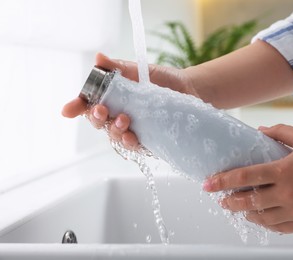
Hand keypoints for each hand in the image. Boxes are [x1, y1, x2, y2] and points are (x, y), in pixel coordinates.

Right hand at [62, 53, 196, 148]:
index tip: (69, 110)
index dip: (77, 107)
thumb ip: (119, 68)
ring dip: (114, 131)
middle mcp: (119, 115)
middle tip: (103, 111)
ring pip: (114, 137)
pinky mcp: (148, 140)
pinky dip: (131, 143)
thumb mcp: (140, 71)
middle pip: (99, 123)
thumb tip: (99, 58)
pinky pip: (135, 147)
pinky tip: (132, 138)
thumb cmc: (163, 80)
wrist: (190, 89)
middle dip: (97, 118)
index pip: (90, 104)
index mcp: (113, 98)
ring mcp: (133, 129)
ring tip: (124, 121)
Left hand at [203, 124, 292, 233]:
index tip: (208, 184)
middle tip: (221, 200)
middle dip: (229, 201)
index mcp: (284, 170)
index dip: (223, 181)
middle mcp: (288, 193)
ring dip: (246, 214)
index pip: (245, 176)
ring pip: (262, 218)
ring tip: (238, 209)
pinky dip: (266, 224)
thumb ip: (278, 132)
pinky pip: (280, 228)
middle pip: (249, 201)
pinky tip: (261, 219)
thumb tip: (258, 131)